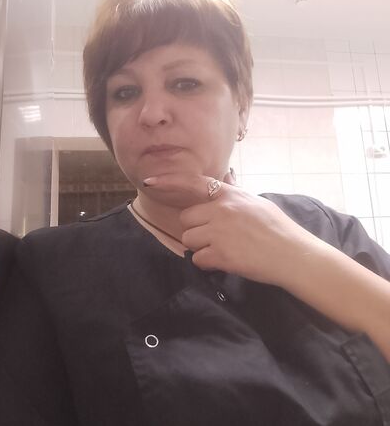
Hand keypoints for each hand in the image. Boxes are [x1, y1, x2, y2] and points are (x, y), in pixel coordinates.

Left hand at [142, 173, 320, 287]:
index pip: (194, 183)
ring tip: (224, 249)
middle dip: (196, 229)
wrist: (293, 255)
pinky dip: (208, 263)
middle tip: (215, 237)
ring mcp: (220, 232)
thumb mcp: (256, 203)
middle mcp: (222, 210)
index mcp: (231, 195)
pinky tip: (225, 261)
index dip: (169, 181)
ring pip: (189, 240)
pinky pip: (198, 259)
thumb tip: (225, 180)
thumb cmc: (278, 229)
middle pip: (187, 218)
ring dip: (201, 247)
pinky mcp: (221, 255)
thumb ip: (235, 193)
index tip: (150, 181)